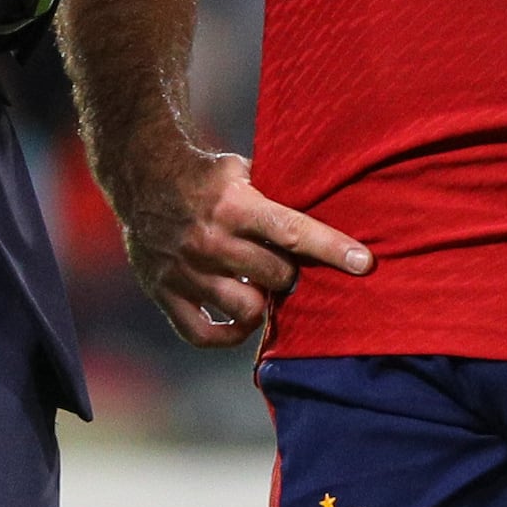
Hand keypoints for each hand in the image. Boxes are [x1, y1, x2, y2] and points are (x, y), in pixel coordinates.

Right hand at [119, 145, 368, 346]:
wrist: (142, 178)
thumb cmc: (206, 177)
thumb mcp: (242, 172)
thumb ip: (278, 196)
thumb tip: (334, 208)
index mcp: (233, 206)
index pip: (291, 232)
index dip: (331, 248)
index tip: (364, 262)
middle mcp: (209, 241)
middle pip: (276, 276)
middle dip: (291, 274)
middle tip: (289, 267)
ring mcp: (185, 271)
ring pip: (246, 309)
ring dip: (264, 302)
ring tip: (262, 286)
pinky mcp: (165, 292)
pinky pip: (203, 335)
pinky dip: (229, 335)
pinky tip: (242, 322)